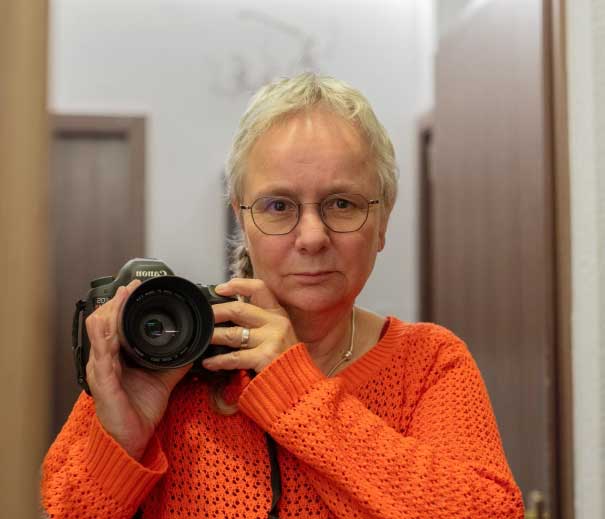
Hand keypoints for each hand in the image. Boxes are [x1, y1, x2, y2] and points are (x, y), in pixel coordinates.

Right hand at [85, 280, 191, 460]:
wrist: (133, 438)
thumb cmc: (139, 410)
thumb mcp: (162, 379)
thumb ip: (174, 363)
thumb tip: (192, 349)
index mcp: (116, 357)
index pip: (113, 323)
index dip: (121, 304)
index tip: (134, 288)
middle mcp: (104, 360)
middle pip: (103, 322)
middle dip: (116, 302)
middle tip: (129, 287)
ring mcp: (100, 371)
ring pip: (98, 333)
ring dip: (110, 313)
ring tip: (121, 297)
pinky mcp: (103, 384)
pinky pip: (101, 358)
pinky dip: (104, 340)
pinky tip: (108, 328)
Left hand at [205, 278, 298, 372]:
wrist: (300, 385)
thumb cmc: (285, 360)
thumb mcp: (279, 334)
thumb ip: (259, 322)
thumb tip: (230, 314)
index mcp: (278, 314)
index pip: (259, 288)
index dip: (238, 285)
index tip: (221, 288)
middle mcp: (276, 323)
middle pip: (239, 309)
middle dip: (217, 312)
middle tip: (204, 317)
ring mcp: (271, 339)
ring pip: (233, 333)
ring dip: (214, 336)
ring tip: (203, 339)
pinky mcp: (266, 357)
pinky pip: (235, 356)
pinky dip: (219, 360)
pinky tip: (209, 362)